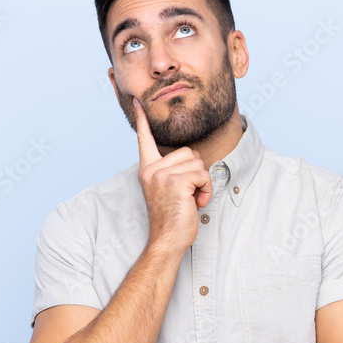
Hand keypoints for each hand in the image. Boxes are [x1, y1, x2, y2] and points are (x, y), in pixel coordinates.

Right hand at [134, 97, 212, 253]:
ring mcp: (162, 175)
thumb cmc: (171, 219)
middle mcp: (151, 169)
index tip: (137, 102)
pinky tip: (196, 202)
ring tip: (191, 200)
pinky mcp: (175, 182)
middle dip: (196, 173)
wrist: (167, 240)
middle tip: (188, 195)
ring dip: (202, 183)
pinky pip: (202, 174)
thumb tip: (191, 157)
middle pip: (188, 152)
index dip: (141, 121)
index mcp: (147, 169)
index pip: (144, 140)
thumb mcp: (167, 190)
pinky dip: (206, 189)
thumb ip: (171, 171)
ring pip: (198, 163)